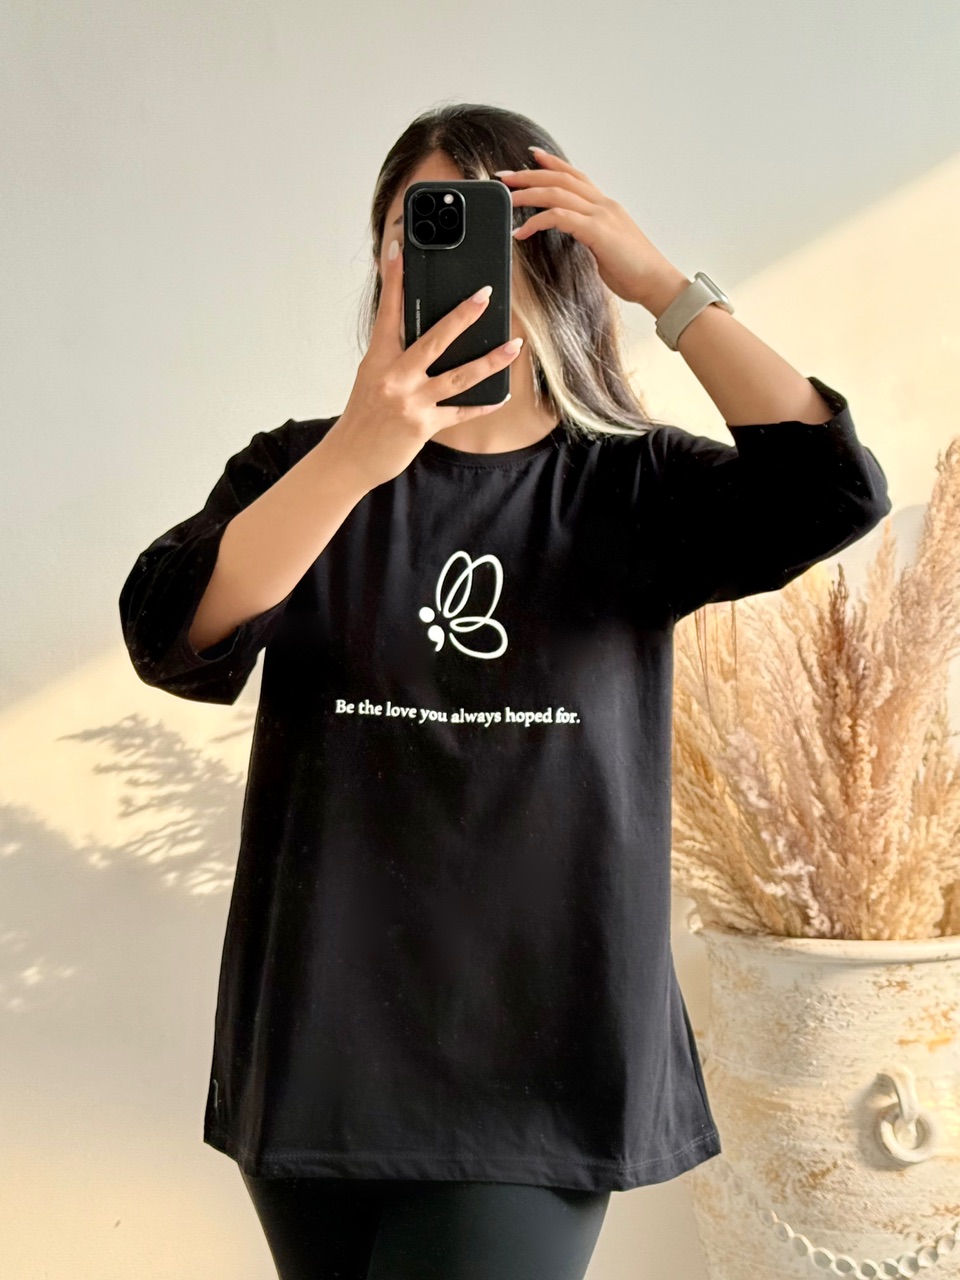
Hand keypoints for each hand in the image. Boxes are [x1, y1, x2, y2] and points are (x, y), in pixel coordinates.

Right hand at [327, 240, 522, 491]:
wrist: (350, 457)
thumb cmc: (363, 416)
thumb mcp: (372, 377)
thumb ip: (395, 356)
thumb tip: (423, 334)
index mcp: (378, 359)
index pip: (388, 313)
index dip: (395, 281)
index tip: (400, 252)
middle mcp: (394, 377)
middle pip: (434, 340)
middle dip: (463, 316)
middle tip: (485, 295)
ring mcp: (410, 402)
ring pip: (458, 377)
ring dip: (490, 361)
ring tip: (514, 347)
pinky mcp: (423, 426)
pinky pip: (460, 412)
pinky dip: (482, 405)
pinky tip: (502, 396)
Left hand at [498, 146, 684, 310]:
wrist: (657, 283)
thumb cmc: (634, 272)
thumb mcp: (607, 248)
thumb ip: (590, 236)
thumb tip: (572, 236)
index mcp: (606, 207)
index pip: (575, 176)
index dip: (552, 163)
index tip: (531, 155)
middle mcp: (603, 205)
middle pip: (560, 179)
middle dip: (529, 175)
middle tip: (504, 176)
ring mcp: (601, 215)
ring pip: (557, 193)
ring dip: (528, 193)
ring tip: (507, 198)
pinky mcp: (597, 231)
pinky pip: (560, 217)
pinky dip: (537, 221)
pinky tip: (521, 231)